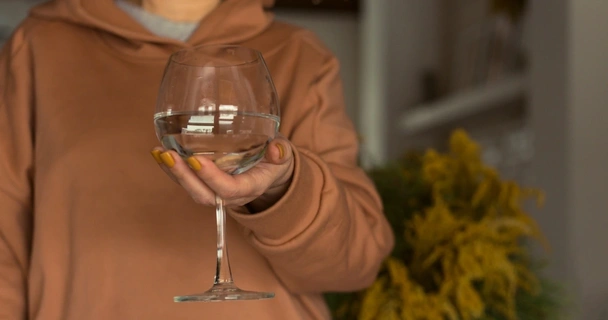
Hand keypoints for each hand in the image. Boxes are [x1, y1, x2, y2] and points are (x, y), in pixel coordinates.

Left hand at [151, 135, 293, 211]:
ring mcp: (216, 191)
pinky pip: (187, 181)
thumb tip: (276, 150)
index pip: (228, 189)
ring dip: (173, 173)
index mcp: (249, 187)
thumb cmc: (274, 160)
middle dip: (184, 177)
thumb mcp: (284, 154)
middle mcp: (230, 195)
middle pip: (204, 194)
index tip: (197, 160)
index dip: (212, 178)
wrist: (270, 170)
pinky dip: (171, 168)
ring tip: (159, 152)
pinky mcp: (206, 184)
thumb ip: (281, 152)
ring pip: (192, 189)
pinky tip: (158, 152)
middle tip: (169, 155)